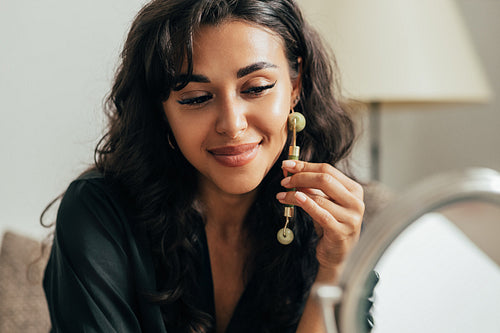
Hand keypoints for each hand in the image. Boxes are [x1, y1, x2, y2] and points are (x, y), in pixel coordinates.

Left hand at [276, 160, 364, 281]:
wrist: (337, 255)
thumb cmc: (330, 226)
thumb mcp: (323, 203)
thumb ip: (311, 187)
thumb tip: (291, 169)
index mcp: (354, 190)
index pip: (328, 170)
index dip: (305, 165)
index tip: (287, 164)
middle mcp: (356, 202)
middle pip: (324, 179)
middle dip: (300, 176)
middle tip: (284, 180)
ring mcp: (350, 218)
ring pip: (318, 197)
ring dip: (295, 193)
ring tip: (282, 194)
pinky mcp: (341, 232)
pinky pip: (319, 214)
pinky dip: (305, 204)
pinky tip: (293, 199)